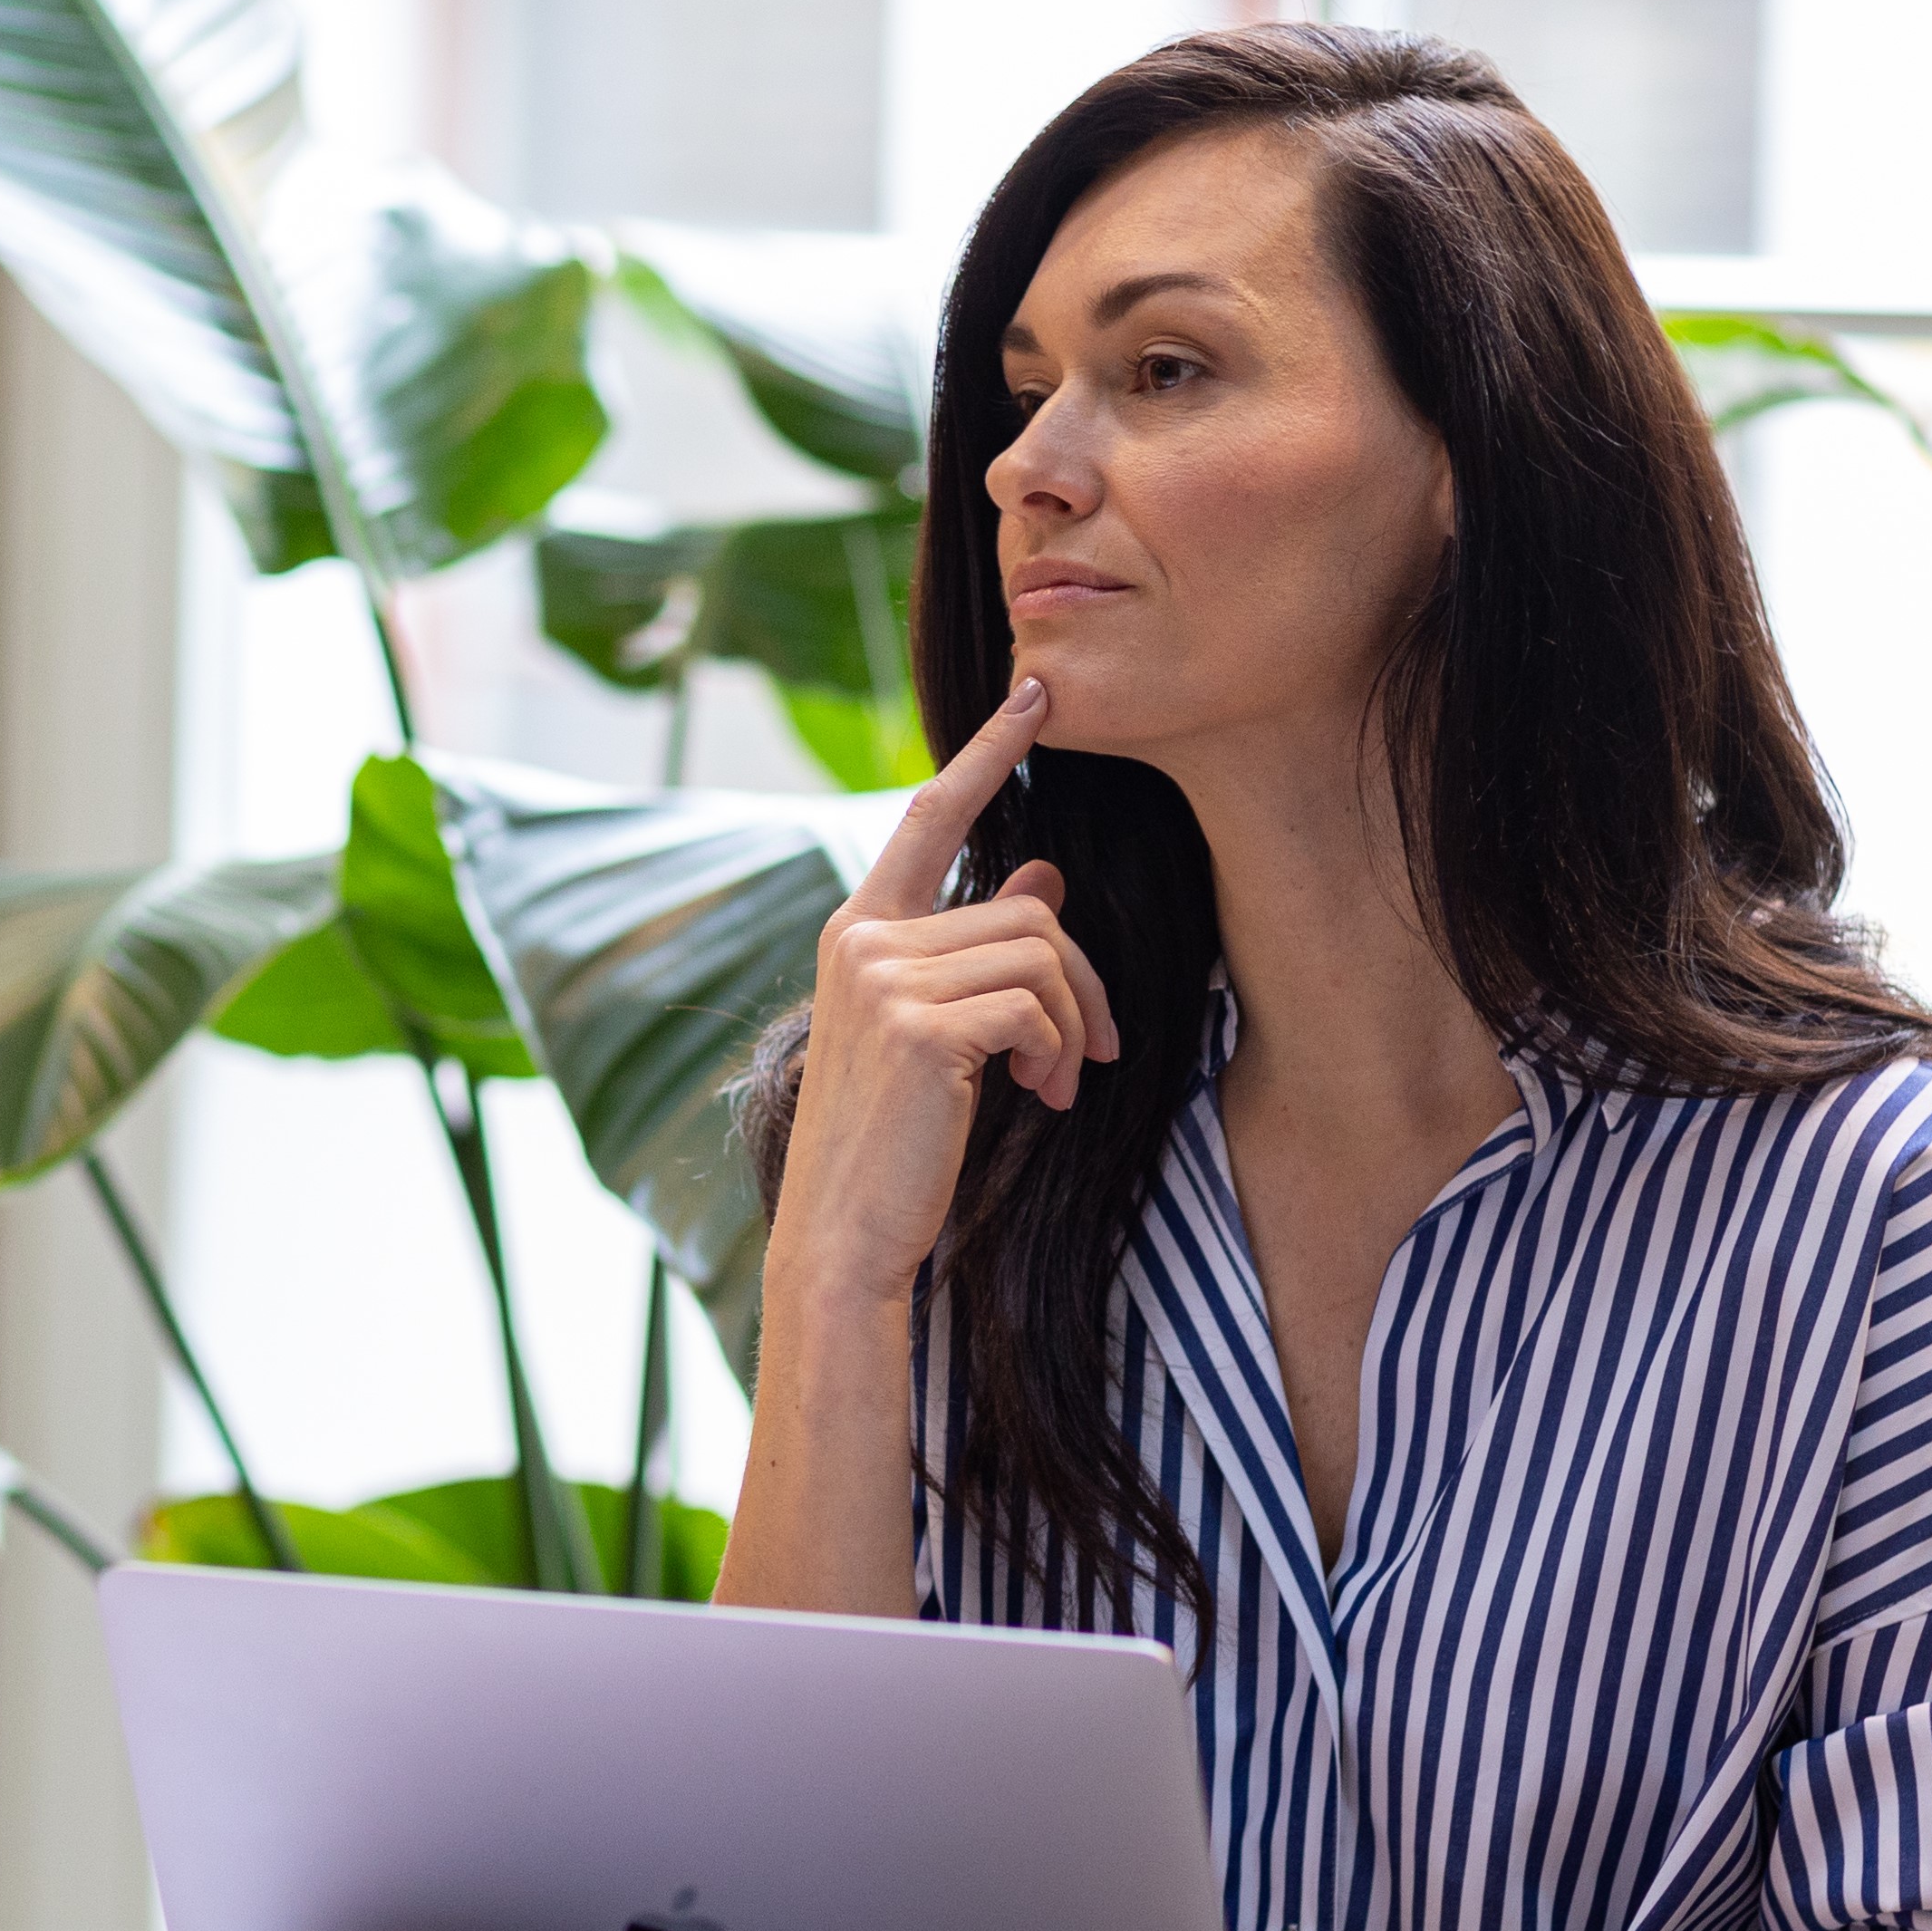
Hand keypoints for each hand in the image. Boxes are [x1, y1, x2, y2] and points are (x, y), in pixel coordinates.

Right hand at [761, 675, 1121, 1309]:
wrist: (843, 1235)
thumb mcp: (936, 1031)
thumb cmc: (891, 1142)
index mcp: (858, 931)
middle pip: (1026, 912)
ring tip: (1054, 1085)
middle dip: (1079, 986)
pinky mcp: (920, 1023)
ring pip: (1041, 955)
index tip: (1035, 695)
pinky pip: (1035, 1003)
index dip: (987, 752)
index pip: (932, 815)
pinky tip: (1039, 1096)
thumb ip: (979, 948)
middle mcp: (863, 939)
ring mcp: (884, 976)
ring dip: (1072, 1027)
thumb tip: (1045, 876)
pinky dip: (1058, 1051)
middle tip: (1088, 1056)